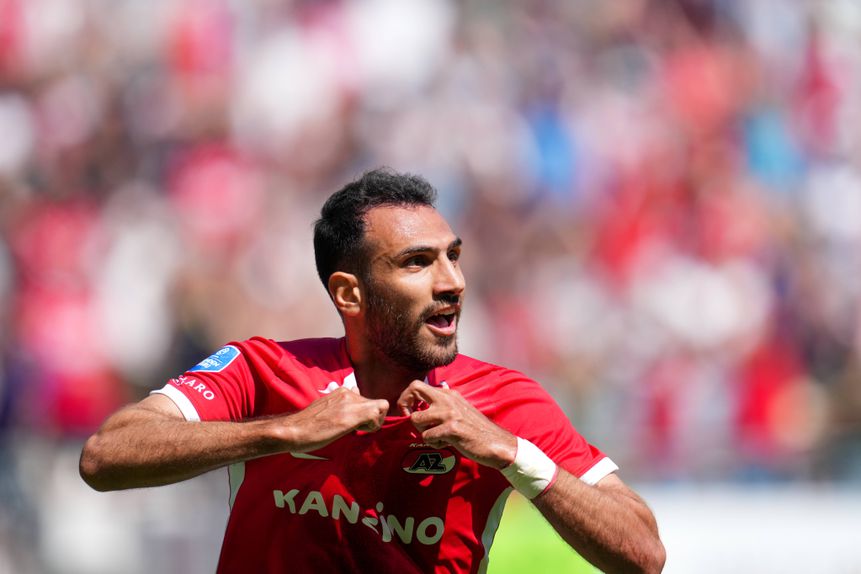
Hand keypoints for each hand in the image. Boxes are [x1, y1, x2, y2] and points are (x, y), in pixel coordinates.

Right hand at [278, 387, 387, 452]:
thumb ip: (341, 403)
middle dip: (375, 418)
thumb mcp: (327, 409)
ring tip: (358, 430)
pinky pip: (376, 415)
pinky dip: (373, 426)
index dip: (368, 414)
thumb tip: (355, 391)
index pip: (368, 400)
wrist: (294, 429)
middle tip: (361, 429)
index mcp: (342, 392)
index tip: (358, 424)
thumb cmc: (308, 424)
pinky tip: (358, 431)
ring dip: (375, 422)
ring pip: (381, 407)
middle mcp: (348, 393)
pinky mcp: (352, 415)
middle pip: (378, 403)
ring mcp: (350, 403)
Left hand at [396, 381, 515, 468]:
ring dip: (422, 432)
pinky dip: (433, 444)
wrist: (496, 443)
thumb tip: (422, 405)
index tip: (410, 412)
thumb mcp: (460, 409)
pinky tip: (446, 444)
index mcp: (449, 393)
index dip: (407, 398)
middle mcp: (447, 399)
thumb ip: (443, 405)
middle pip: (414, 388)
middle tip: (413, 422)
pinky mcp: (452, 428)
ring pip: (416, 419)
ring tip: (437, 437)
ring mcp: (449, 413)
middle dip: (405, 406)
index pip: (417, 385)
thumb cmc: (476, 430)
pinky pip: (427, 437)